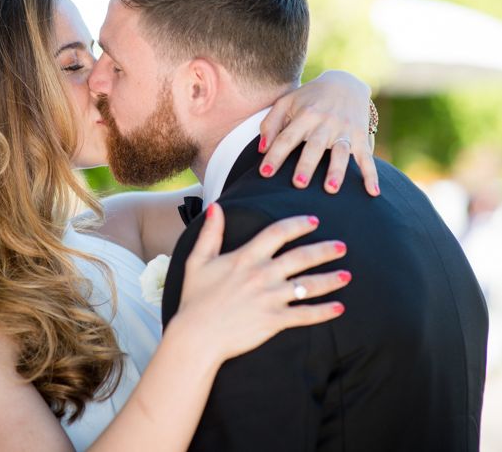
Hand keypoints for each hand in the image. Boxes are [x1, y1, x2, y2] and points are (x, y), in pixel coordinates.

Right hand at [177, 205, 348, 361]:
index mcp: (246, 257)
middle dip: (325, 250)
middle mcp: (262, 275)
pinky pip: (305, 315)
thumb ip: (211, 233)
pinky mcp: (274, 320)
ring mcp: (270, 298)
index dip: (298, 224)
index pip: (278, 233)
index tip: (314, 221)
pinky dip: (324, 312)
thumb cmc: (195, 297)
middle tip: (341, 246)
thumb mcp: (198, 260)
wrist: (197, 335)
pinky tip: (339, 308)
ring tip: (347, 275)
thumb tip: (215, 207)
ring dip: (331, 279)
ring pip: (308, 286)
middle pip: (301, 257)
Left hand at [259, 70, 378, 195]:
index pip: (287, 138)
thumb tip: (261, 149)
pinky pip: (367, 157)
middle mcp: (325, 122)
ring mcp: (344, 130)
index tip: (264, 173)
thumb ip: (270, 124)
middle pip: (314, 146)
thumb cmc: (309, 98)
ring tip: (330, 189)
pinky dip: (371, 174)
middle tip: (298, 184)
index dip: (275, 155)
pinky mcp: (360, 136)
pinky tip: (372, 192)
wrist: (345, 82)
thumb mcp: (286, 102)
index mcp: (304, 115)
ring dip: (336, 170)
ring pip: (341, 152)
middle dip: (306, 164)